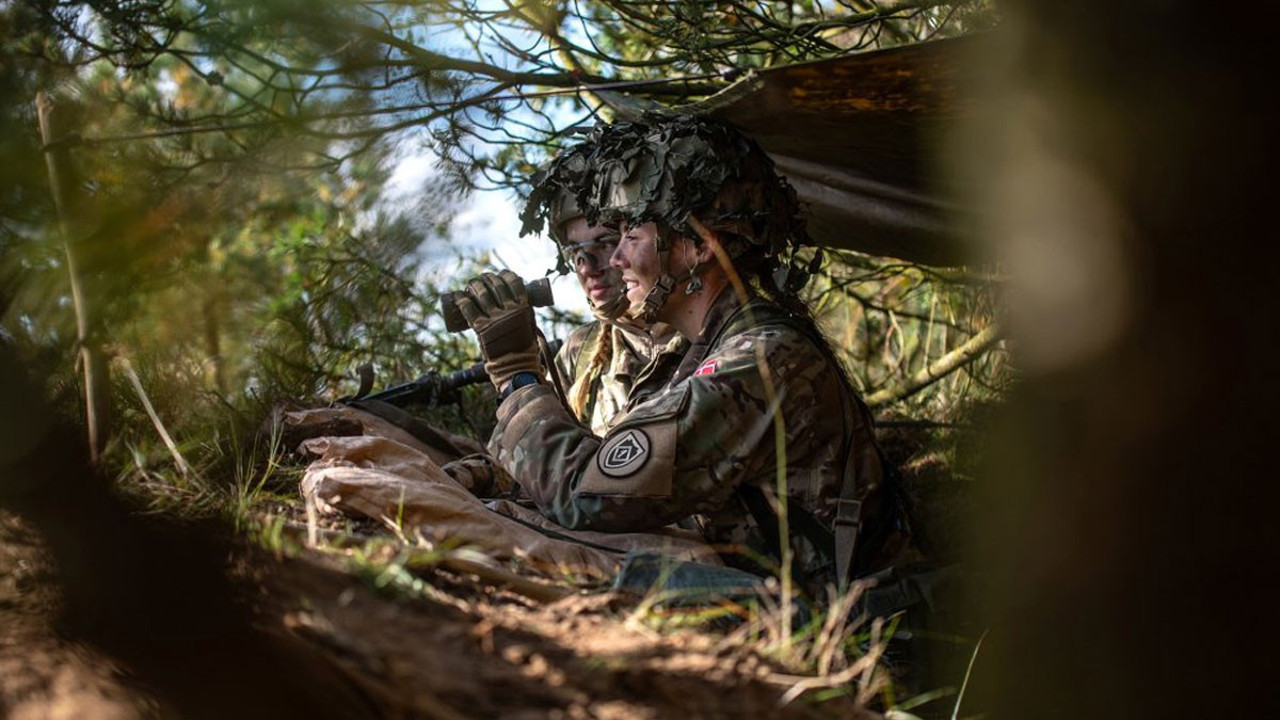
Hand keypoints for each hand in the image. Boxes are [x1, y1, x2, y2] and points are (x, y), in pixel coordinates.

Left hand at [454, 270, 543, 391]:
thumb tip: (514, 300)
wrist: (516, 366)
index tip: (500, 274)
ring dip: (475, 284)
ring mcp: (495, 319)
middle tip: (483, 279)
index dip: (505, 274)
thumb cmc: (524, 346)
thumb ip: (523, 312)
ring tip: (472, 284)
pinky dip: (462, 300)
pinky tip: (459, 294)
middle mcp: (509, 310)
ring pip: (482, 294)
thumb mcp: (529, 323)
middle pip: (496, 285)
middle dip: (487, 278)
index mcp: (523, 307)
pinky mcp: (482, 329)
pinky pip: (469, 309)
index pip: (514, 282)